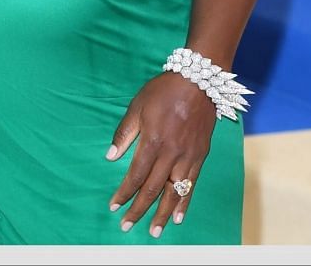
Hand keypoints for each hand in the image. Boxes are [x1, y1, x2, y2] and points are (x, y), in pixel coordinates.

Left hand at [107, 72, 216, 237]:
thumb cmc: (165, 90)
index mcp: (153, 142)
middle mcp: (171, 154)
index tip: (114, 206)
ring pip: (174, 192)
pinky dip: (185, 202)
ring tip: (156, 231)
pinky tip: (179, 216)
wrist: (200, 80)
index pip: (135, 176)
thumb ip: (124, 133)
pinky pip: (192, 184)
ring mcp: (188, 156)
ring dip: (163, 213)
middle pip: (152, 189)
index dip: (124, 193)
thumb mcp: (137, 106)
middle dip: (139, 210)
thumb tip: (110, 157)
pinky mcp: (200, 155)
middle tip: (127, 226)